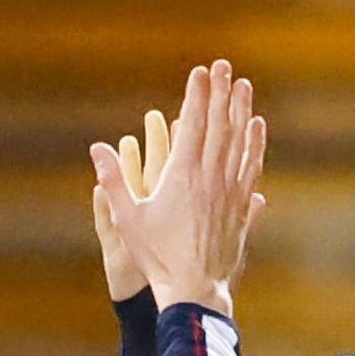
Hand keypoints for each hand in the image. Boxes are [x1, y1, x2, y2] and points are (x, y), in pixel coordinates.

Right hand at [90, 59, 266, 316]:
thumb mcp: (127, 219)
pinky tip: (256, 129)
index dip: (197, 94)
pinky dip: (254, 144)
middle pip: (220, 126)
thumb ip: (113, 181)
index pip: (193, 124)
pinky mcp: (241, 207)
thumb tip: (97, 148)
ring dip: (241, 112)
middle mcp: (211, 177)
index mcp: (182, 175)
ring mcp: (230, 191)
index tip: (201, 71)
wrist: (193, 289)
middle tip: (225, 66)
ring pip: (240, 142)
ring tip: (244, 88)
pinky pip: (250, 167)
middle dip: (221, 93)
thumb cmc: (156, 256)